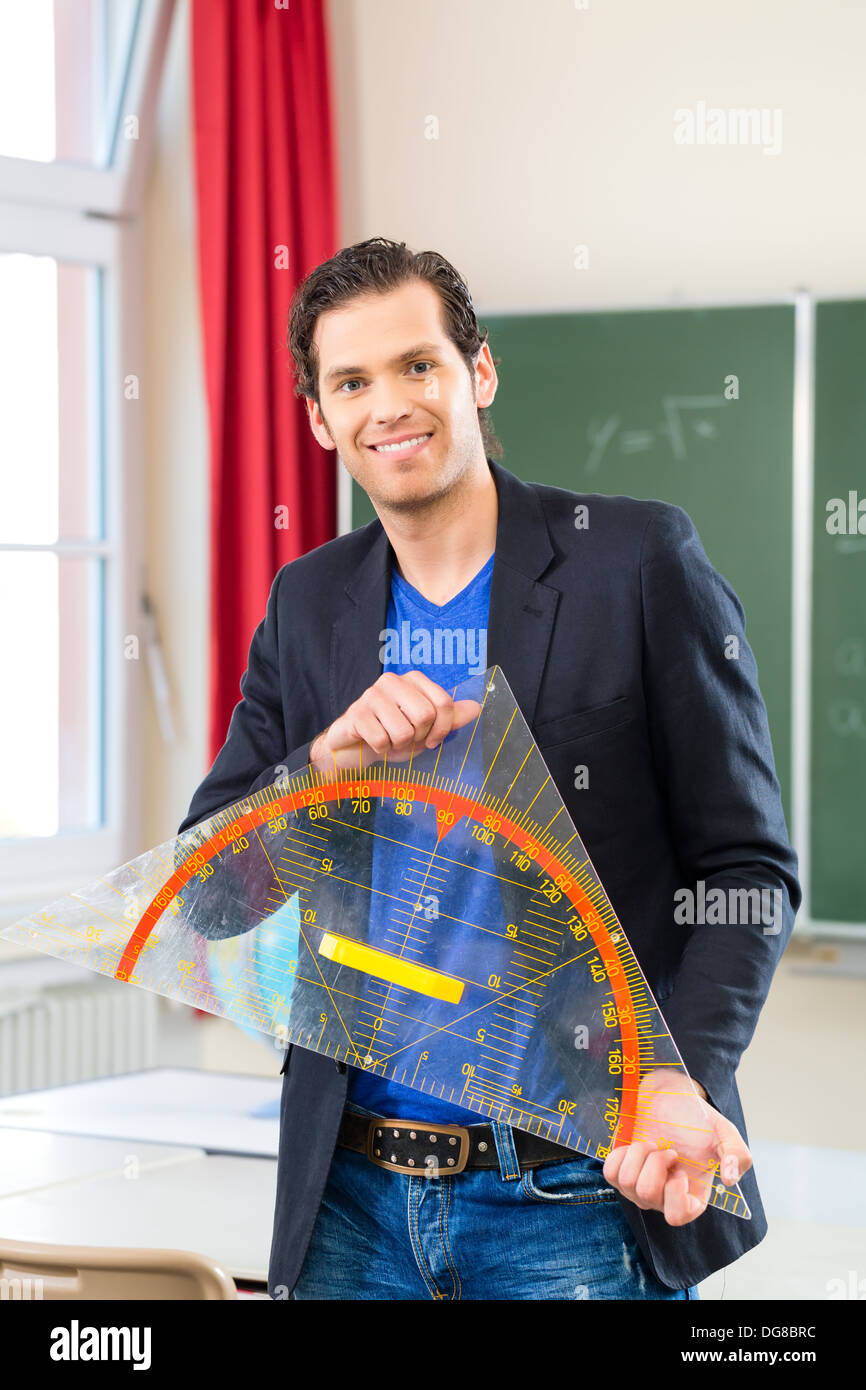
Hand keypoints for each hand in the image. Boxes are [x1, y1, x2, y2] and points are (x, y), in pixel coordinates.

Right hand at [309, 670, 481, 772]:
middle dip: (419, 737)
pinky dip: (381, 749)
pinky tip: (374, 742)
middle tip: (407, 739)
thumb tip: (477, 707)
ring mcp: (372, 695)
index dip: (443, 729)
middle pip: (425, 716)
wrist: (356, 747)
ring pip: (403, 731)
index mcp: (414, 680)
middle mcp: (393, 681)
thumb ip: (450, 718)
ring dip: (398, 745)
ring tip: (389, 740)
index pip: (444, 703)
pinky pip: (381, 740)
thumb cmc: (393, 734)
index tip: (433, 740)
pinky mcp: (356, 713)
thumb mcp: (426, 729)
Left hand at [602, 1068, 751, 1225]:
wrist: (669, 1098)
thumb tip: (730, 1179)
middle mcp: (664, 1198)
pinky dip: (621, 1154)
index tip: (679, 1169)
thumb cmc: (696, 1118)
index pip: (677, 1217)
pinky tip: (635, 1146)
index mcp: (692, 1195)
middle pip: (646, 1195)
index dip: (674, 1195)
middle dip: (655, 1162)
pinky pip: (610, 1173)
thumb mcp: (724, 1132)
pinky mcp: (620, 1173)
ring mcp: (639, 1188)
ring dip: (640, 1153)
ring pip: (627, 1183)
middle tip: (667, 1148)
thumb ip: (736, 1153)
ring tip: (653, 1144)